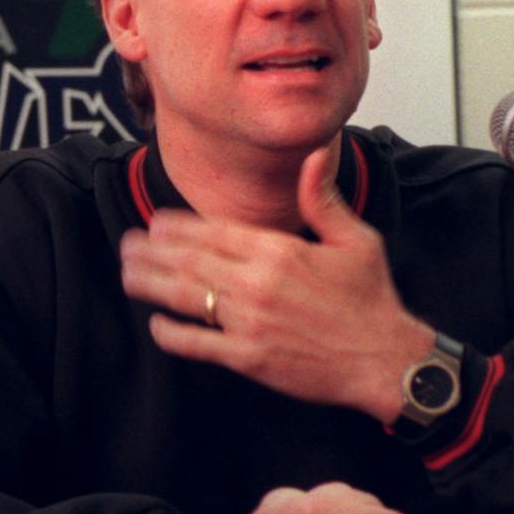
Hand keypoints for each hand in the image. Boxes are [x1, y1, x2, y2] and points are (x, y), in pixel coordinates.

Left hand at [118, 145, 432, 422]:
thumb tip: (316, 153)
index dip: (175, 227)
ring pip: (183, 295)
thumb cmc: (372, 300)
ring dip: (149, 283)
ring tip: (127, 275)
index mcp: (279, 250)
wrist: (387, 360)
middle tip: (126, 246)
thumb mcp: (356, 240)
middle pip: (188, 259)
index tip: (155, 224)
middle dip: (151, 251)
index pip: (212, 231)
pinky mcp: (249, 357)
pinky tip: (156, 323)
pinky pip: (197, 342)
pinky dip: (171, 332)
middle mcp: (258, 282)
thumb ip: (324, 198)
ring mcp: (250, 321)